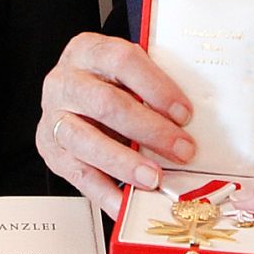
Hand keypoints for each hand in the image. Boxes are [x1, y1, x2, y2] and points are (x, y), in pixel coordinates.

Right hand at [38, 32, 194, 218]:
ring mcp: (53, 117)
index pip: (123, 61)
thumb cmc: (107, 84)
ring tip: (153, 179)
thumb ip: (153, 88)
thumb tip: (201, 119)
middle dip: (149, 130)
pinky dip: (105, 192)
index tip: (185, 113)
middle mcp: (65, 81)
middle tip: (182, 150)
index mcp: (89, 50)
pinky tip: (126, 203)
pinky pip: (78, 174)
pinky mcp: (51, 150)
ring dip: (124, 162)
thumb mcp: (127, 74)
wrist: (68, 96)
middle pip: (106, 103)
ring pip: (86, 140)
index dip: (156, 87)